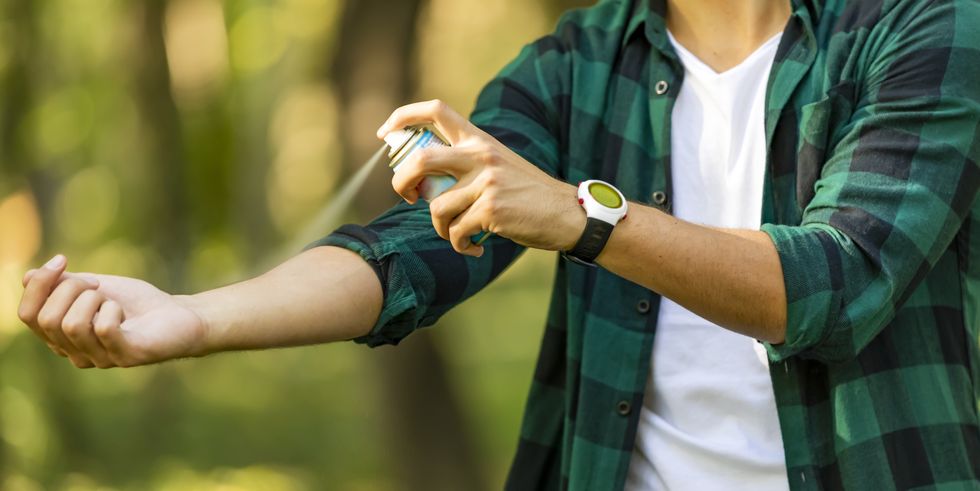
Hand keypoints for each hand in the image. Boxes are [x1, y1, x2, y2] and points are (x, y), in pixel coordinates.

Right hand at [18, 255, 208, 367]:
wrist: (182, 315)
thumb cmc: (138, 303)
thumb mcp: (96, 287)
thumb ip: (63, 284)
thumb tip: (26, 276)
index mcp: (62, 337)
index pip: (28, 316)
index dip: (39, 285)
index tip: (62, 260)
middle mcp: (75, 353)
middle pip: (47, 319)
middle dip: (70, 289)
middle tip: (98, 285)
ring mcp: (100, 359)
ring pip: (70, 325)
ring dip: (91, 299)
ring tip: (110, 298)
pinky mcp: (125, 357)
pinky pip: (102, 329)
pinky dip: (111, 310)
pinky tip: (123, 311)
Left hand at [378, 99, 584, 255]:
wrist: (567, 214)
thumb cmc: (529, 194)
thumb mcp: (499, 165)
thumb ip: (466, 164)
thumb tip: (424, 182)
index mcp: (480, 139)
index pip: (435, 110)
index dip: (402, 117)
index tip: (384, 133)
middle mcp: (480, 155)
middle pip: (421, 160)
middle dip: (402, 183)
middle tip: (410, 198)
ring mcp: (485, 182)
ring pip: (436, 208)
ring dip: (441, 229)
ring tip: (459, 235)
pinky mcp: (490, 209)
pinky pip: (455, 232)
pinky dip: (460, 245)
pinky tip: (474, 248)